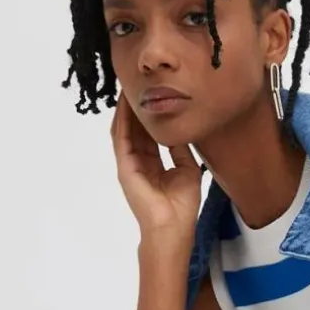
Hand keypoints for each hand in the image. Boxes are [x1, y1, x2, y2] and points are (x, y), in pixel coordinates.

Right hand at [111, 88, 204, 238]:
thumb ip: (181, 150)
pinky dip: (122, 119)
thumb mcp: (187, 170)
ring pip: (124, 129)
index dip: (150, 115)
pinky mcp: (125, 166)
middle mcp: (138, 162)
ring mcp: (129, 164)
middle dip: (135, 106)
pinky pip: (121, 137)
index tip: (154, 94)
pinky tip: (125, 102)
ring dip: (125, 108)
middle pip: (135, 128)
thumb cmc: (182, 206)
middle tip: (138, 82)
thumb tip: (181, 130)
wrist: (173, 228)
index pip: (148, 134)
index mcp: (153, 164)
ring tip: (128, 85)